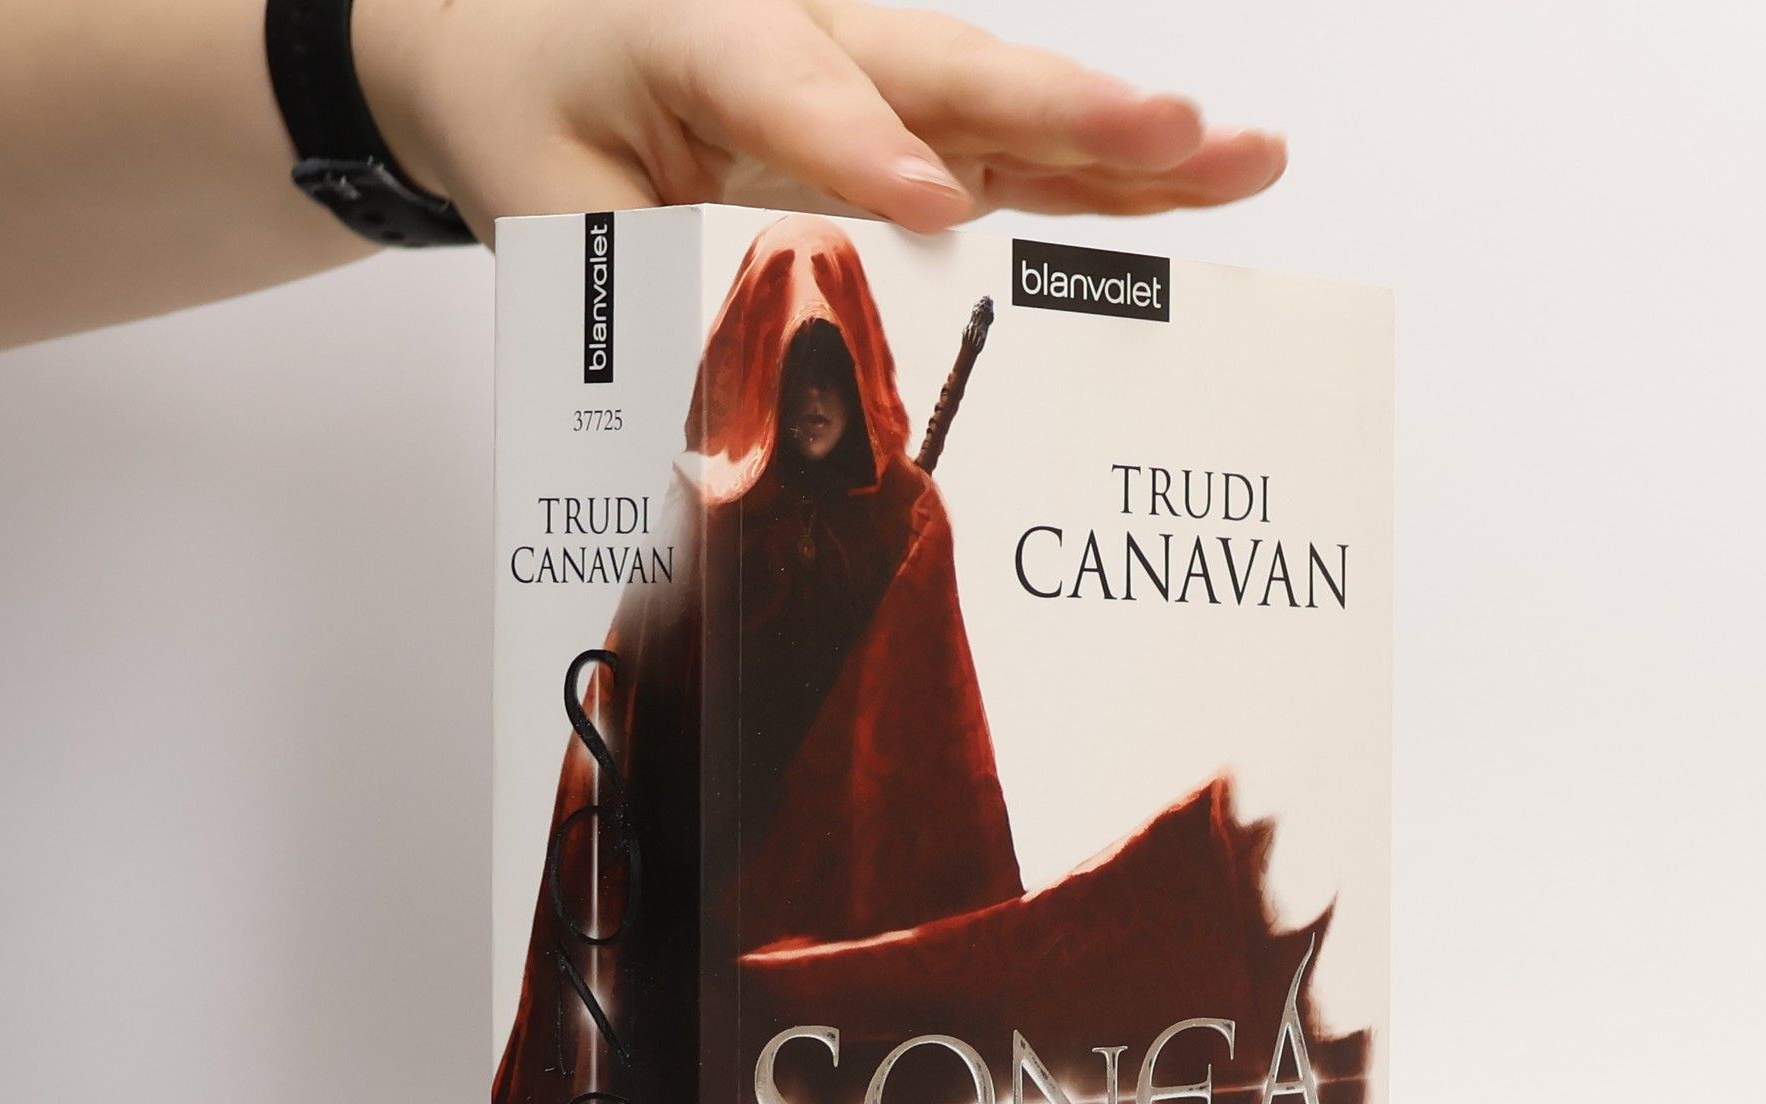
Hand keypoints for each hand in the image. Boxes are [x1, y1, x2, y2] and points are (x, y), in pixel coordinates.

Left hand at [354, 0, 1287, 239]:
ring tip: (1241, 159)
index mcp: (698, 32)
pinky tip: (1190, 183)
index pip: (794, 91)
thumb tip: (709, 404)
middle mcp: (813, 31)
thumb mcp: (541, 196)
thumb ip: (623, 270)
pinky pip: (1011, 144)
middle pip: (953, 74)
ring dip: (1129, 140)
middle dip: (1070, 113)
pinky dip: (1099, 172)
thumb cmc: (537, 103)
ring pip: (1011, 105)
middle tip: (1175, 132)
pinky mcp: (907, 112)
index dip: (863, 148)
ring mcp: (874, 69)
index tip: (927, 203)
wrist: (524, 34)